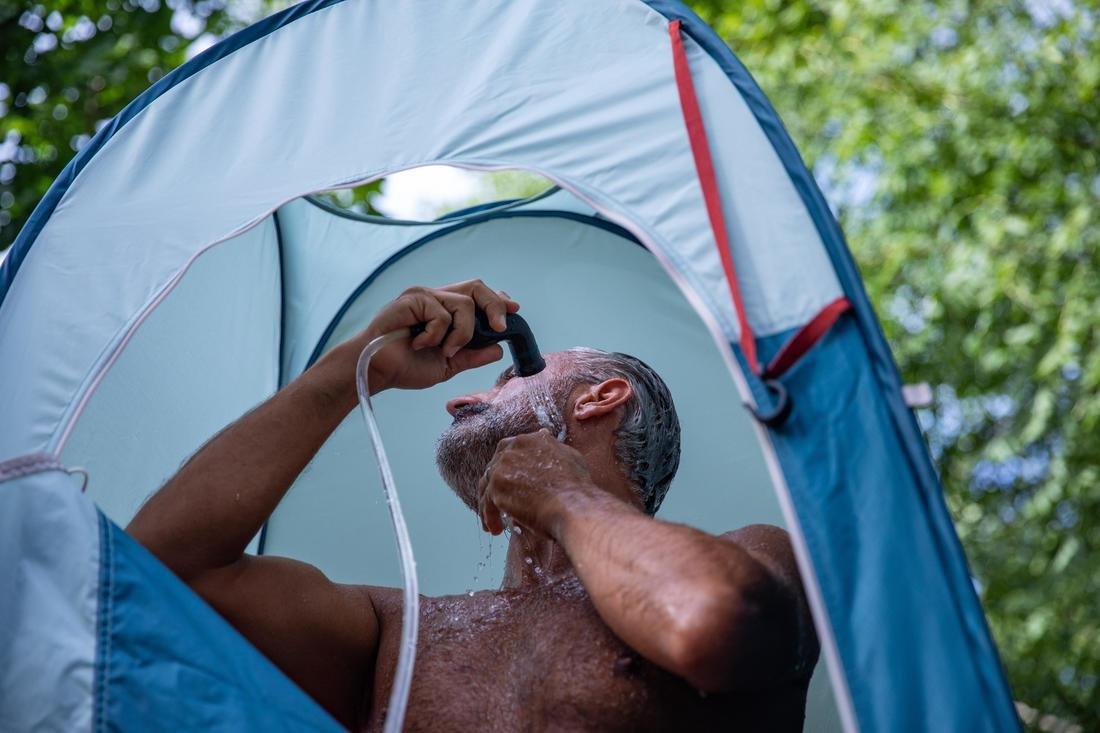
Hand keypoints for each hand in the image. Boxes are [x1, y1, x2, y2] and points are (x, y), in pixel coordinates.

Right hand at [340, 280, 519, 392]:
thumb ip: (472, 356)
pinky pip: (442, 314)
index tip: (514, 310)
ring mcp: (424, 296)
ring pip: (464, 304)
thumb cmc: (405, 367)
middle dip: (494, 306)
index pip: (477, 295)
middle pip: (477, 287)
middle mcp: (436, 298)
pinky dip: (438, 334)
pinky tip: (420, 344)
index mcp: (445, 310)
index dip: (497, 301)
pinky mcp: (412, 299)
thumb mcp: (448, 365)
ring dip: (462, 333)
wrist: (377, 371)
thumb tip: (498, 349)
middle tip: (498, 328)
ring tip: (444, 350)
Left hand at [478, 429, 598, 538]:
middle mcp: (514, 447)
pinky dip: (489, 517)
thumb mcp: (569, 456)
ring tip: (494, 524)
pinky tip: (496, 529)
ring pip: (488, 486)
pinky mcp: (497, 485)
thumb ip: (552, 447)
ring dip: (490, 506)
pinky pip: (486, 502)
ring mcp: (504, 465)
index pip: (508, 452)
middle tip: (499, 505)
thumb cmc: (576, 488)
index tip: (510, 485)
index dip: (508, 470)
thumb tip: (543, 434)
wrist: (573, 506)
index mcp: (531, 440)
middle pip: (494, 467)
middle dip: (495, 487)